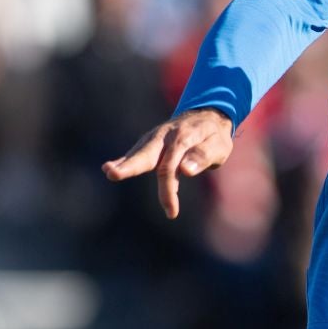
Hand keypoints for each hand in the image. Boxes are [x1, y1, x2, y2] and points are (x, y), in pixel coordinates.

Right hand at [102, 108, 234, 218]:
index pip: (171, 166)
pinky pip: (136, 153)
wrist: (207, 116)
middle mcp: (164, 136)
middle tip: (113, 174)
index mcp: (183, 137)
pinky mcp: (149, 142)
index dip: (168, 190)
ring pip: (138, 153)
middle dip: (130, 166)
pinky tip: (109, 168)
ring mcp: (154, 138)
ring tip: (108, 171)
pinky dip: (124, 160)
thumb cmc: (214, 136)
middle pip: (147, 154)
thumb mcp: (218, 146)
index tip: (171, 212)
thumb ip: (203, 156)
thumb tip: (185, 171)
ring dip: (123, 163)